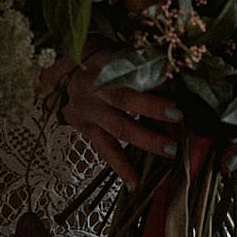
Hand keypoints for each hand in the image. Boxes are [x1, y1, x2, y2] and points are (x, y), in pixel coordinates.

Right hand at [41, 51, 180, 189]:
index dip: (151, 78)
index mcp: (101, 61)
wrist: (58, 71)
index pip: (128, 70)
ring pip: (117, 127)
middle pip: (123, 98)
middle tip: (178, 115)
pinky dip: (121, 166)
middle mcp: (92, 86)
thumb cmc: (97, 61)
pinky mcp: (84, 129)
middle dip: (152, 108)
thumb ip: (141, 67)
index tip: (175, 87)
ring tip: (170, 150)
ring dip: (146, 139)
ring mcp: (86, 110)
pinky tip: (135, 182)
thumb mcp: (115, 53)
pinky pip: (104, 149)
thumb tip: (176, 85)